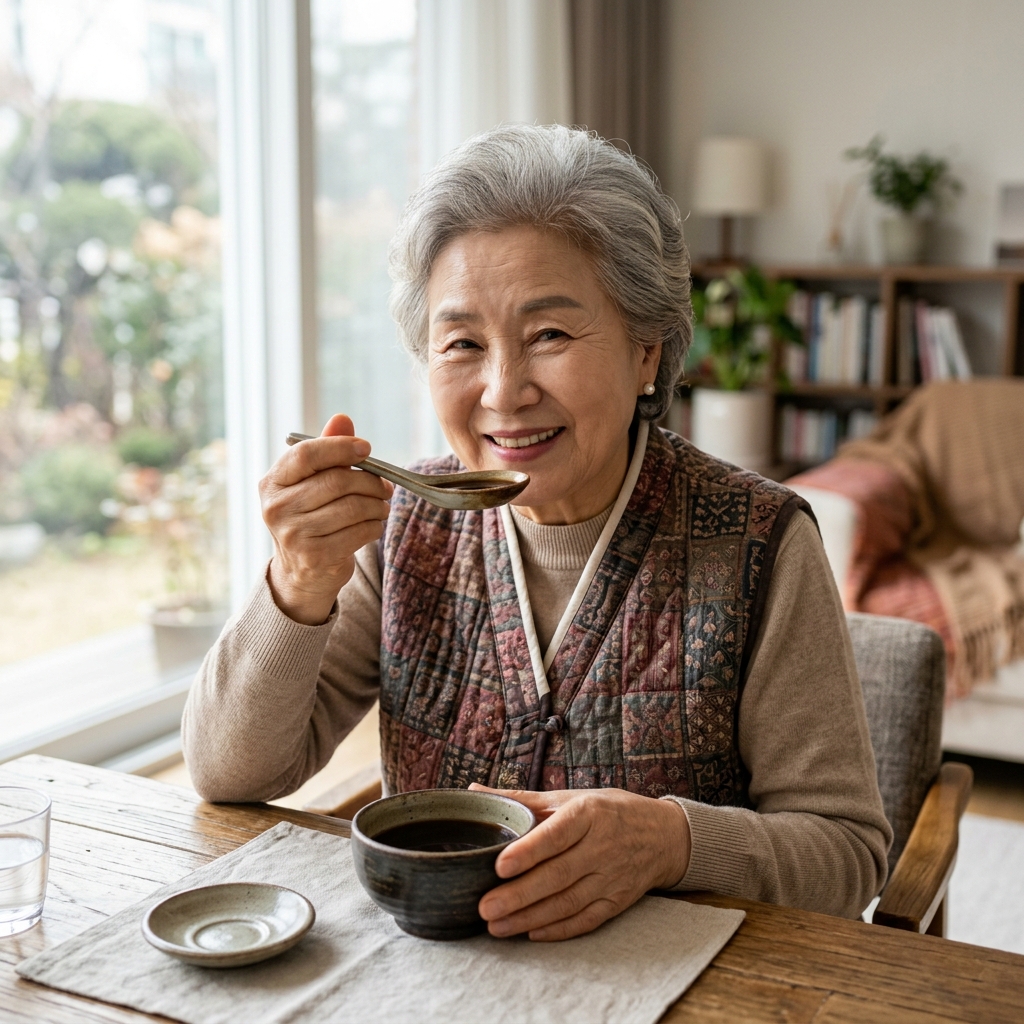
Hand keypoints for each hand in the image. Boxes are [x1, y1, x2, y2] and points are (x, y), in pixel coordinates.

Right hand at [261, 414, 393, 624]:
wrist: (303, 571)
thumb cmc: (312, 516)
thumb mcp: (313, 482)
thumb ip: (327, 450)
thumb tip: (342, 419)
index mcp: (272, 482)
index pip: (307, 454)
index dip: (340, 447)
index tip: (366, 449)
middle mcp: (276, 508)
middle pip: (337, 481)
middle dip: (370, 481)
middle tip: (385, 486)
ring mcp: (293, 535)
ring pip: (353, 507)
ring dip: (376, 505)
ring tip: (381, 505)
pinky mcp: (315, 557)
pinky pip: (359, 532)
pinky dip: (374, 526)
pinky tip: (372, 525)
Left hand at [470, 784, 690, 940]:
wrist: (664, 835)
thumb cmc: (608, 811)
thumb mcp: (570, 797)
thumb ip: (522, 799)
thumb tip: (474, 790)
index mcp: (588, 814)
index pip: (556, 835)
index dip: (528, 852)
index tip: (499, 866)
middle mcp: (602, 846)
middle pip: (558, 875)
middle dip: (520, 895)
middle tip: (485, 908)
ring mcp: (612, 877)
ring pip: (568, 903)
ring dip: (531, 918)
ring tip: (496, 927)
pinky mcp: (618, 902)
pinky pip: (586, 920)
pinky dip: (559, 929)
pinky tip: (531, 933)